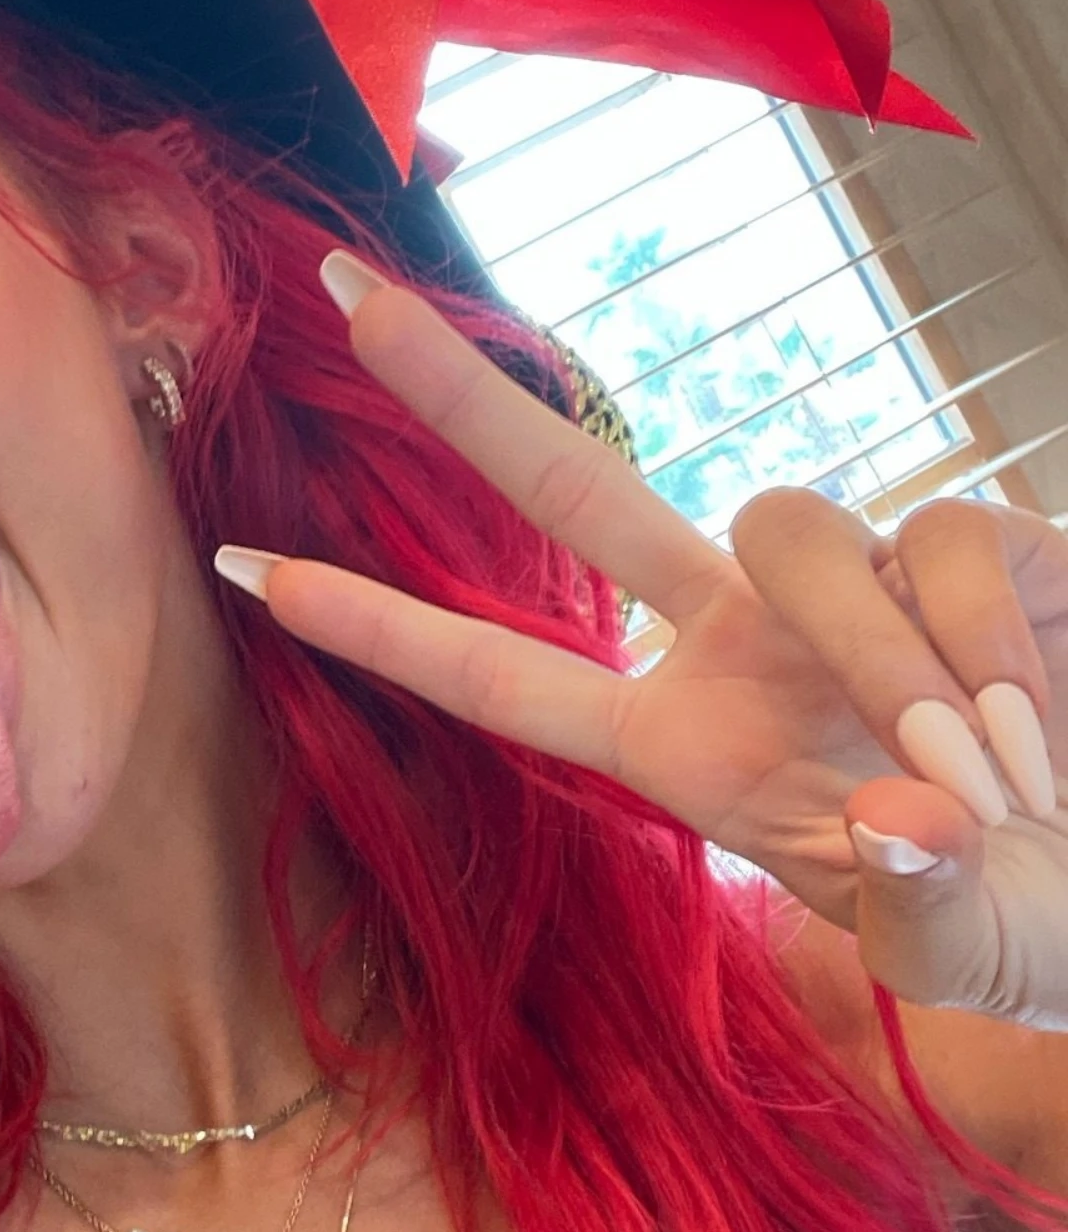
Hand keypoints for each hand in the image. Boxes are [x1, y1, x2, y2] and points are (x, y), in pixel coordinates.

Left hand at [220, 263, 1067, 1027]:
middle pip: (573, 488)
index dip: (380, 628)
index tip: (243, 572)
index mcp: (683, 748)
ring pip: (789, 522)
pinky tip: (1042, 719)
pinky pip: (939, 539)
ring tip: (992, 774)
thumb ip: (923, 911)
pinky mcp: (960, 533)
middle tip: (337, 283)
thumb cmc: (1036, 920)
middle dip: (457, 396)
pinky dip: (989, 640)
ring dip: (886, 657)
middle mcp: (738, 641)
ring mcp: (841, 578)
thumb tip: (900, 826)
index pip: (504, 677)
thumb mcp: (964, 949)